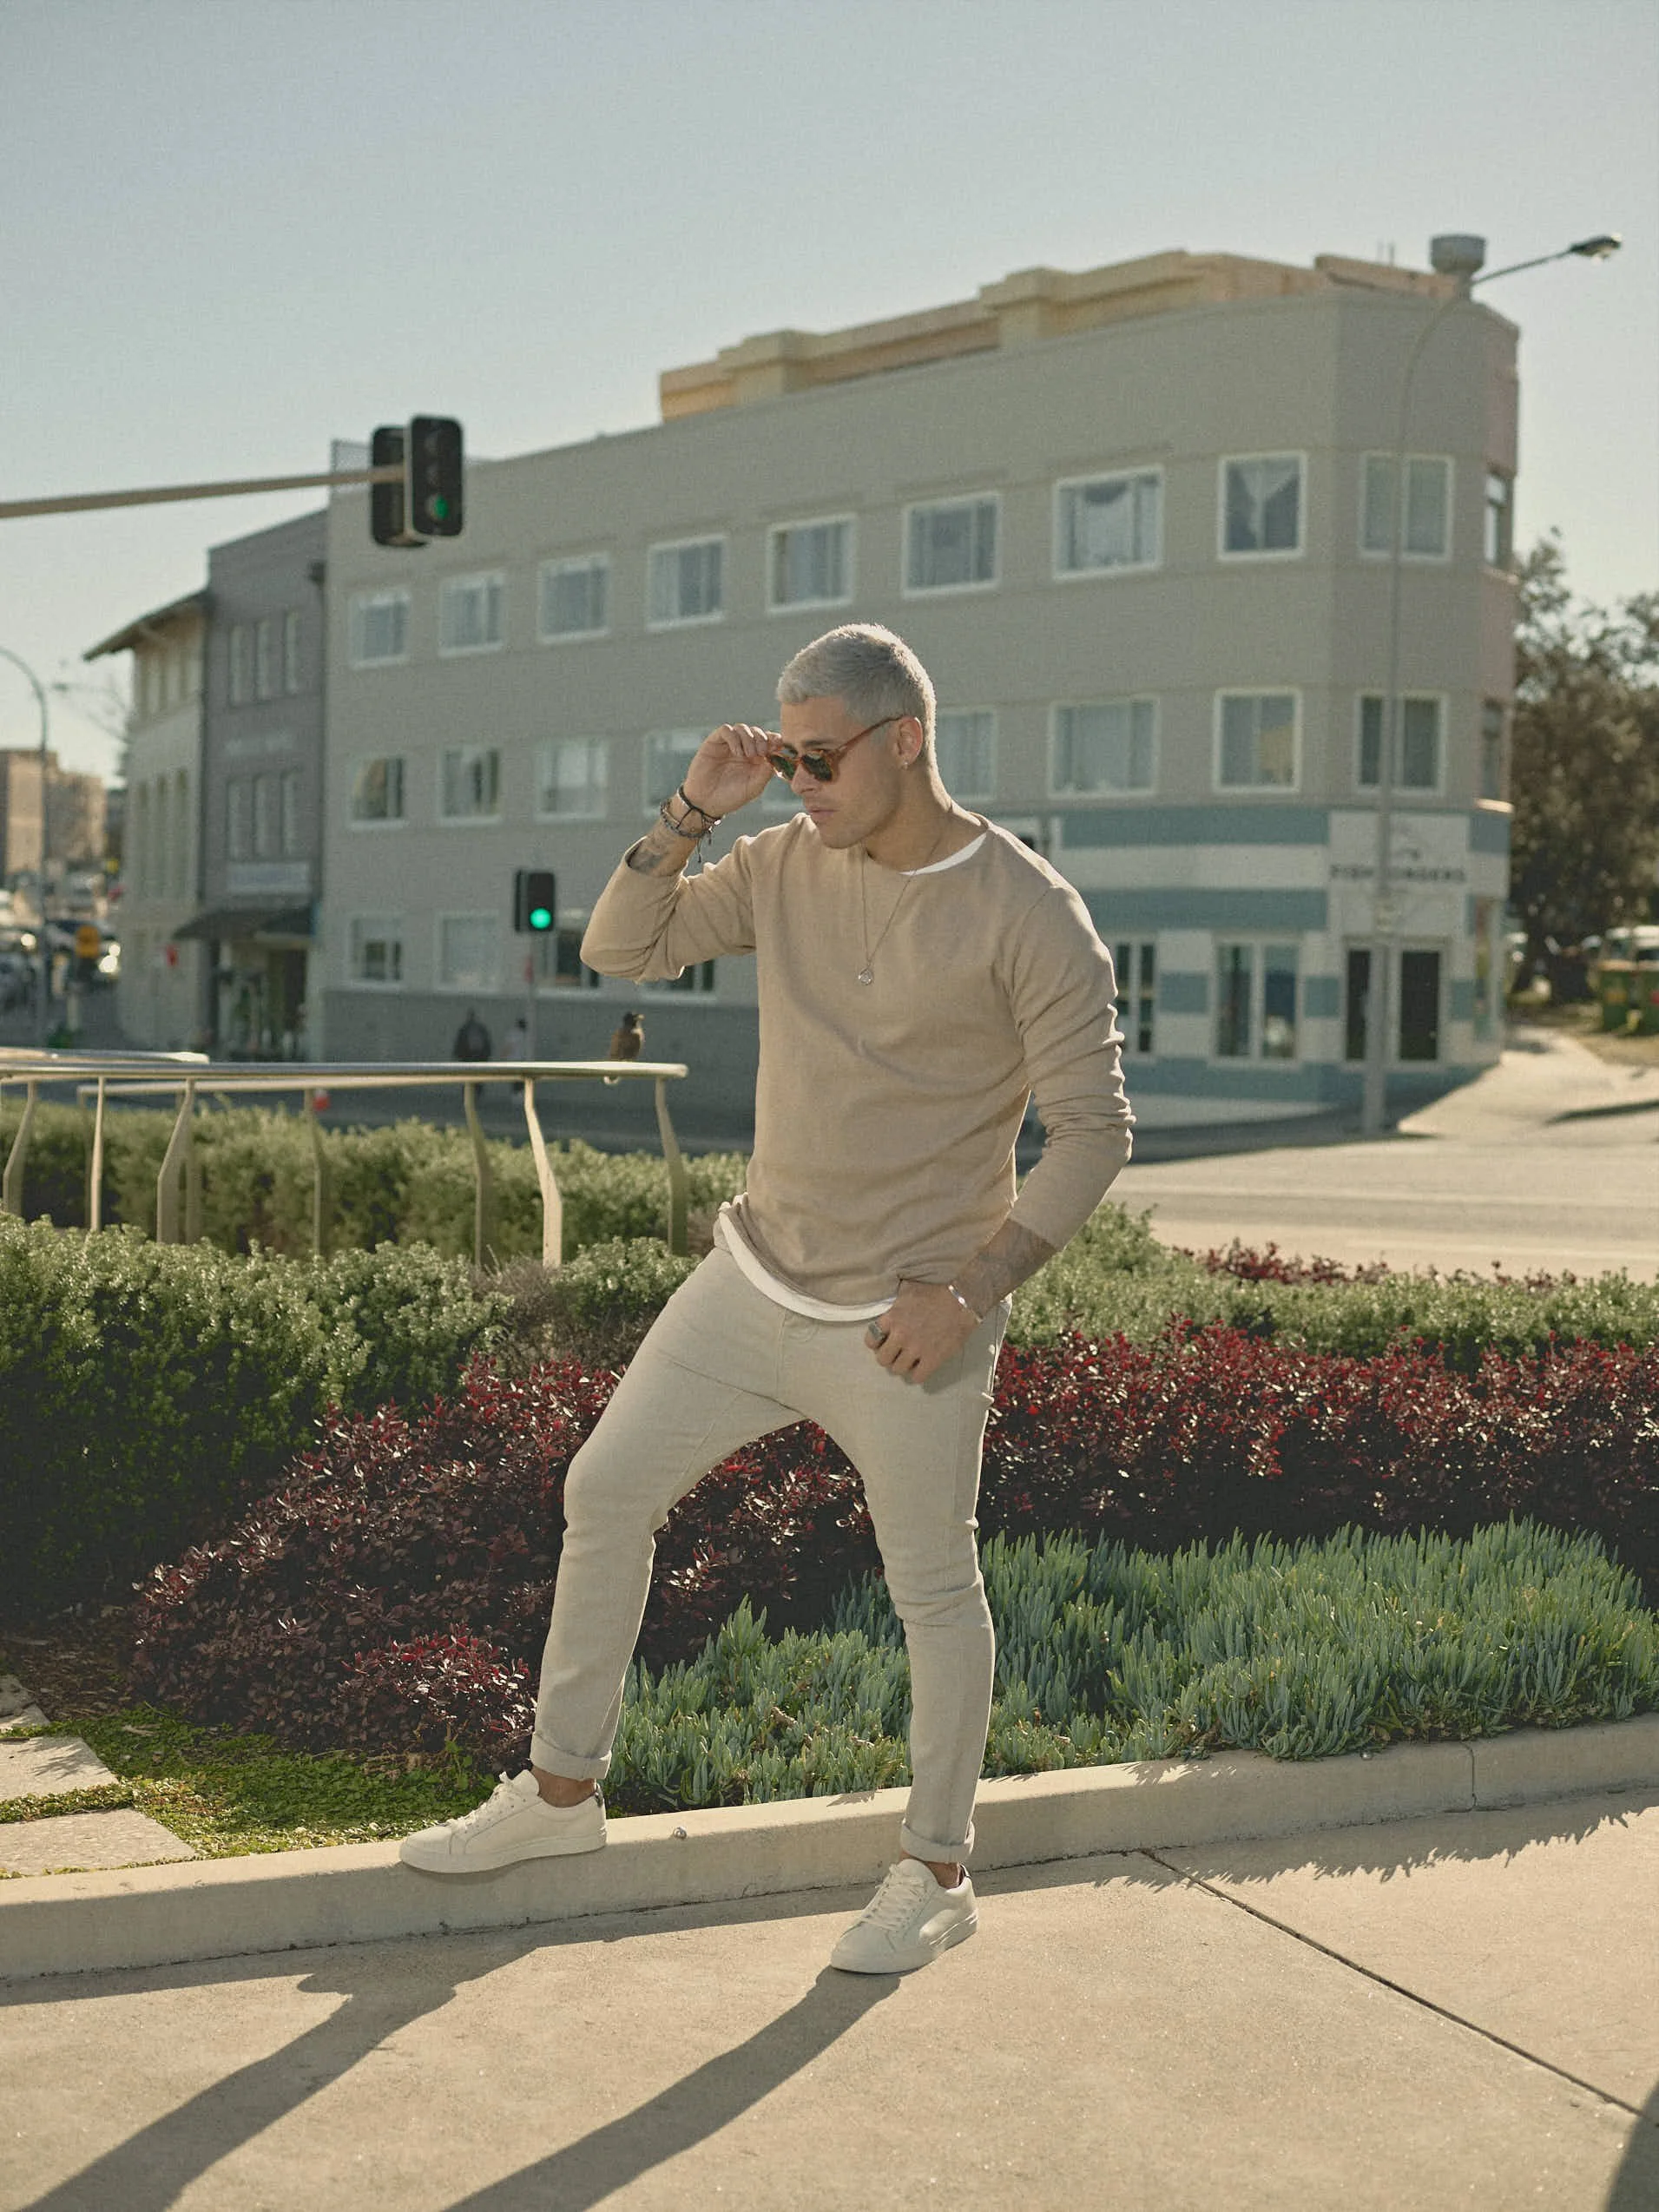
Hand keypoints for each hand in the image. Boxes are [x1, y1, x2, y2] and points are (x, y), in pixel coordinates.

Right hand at [682, 724, 780, 820]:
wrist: (705, 802)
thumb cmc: (730, 797)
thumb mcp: (753, 788)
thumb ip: (765, 773)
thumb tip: (775, 757)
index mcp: (756, 759)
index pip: (768, 741)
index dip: (775, 740)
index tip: (778, 745)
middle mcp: (743, 749)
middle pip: (757, 732)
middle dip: (762, 739)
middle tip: (761, 752)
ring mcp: (729, 745)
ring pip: (742, 728)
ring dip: (749, 738)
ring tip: (748, 755)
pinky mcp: (714, 742)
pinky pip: (726, 729)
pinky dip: (734, 737)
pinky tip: (736, 752)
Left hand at [865, 1280, 979, 1385]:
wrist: (962, 1300)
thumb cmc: (935, 1291)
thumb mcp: (908, 1289)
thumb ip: (895, 1303)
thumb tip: (888, 1307)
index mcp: (892, 1318)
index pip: (871, 1340)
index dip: (876, 1342)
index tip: (884, 1341)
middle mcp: (900, 1336)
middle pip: (882, 1359)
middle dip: (888, 1356)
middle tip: (897, 1352)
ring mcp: (916, 1349)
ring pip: (897, 1370)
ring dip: (902, 1365)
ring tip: (910, 1359)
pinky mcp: (932, 1359)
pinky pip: (917, 1377)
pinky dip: (917, 1373)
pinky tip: (922, 1365)